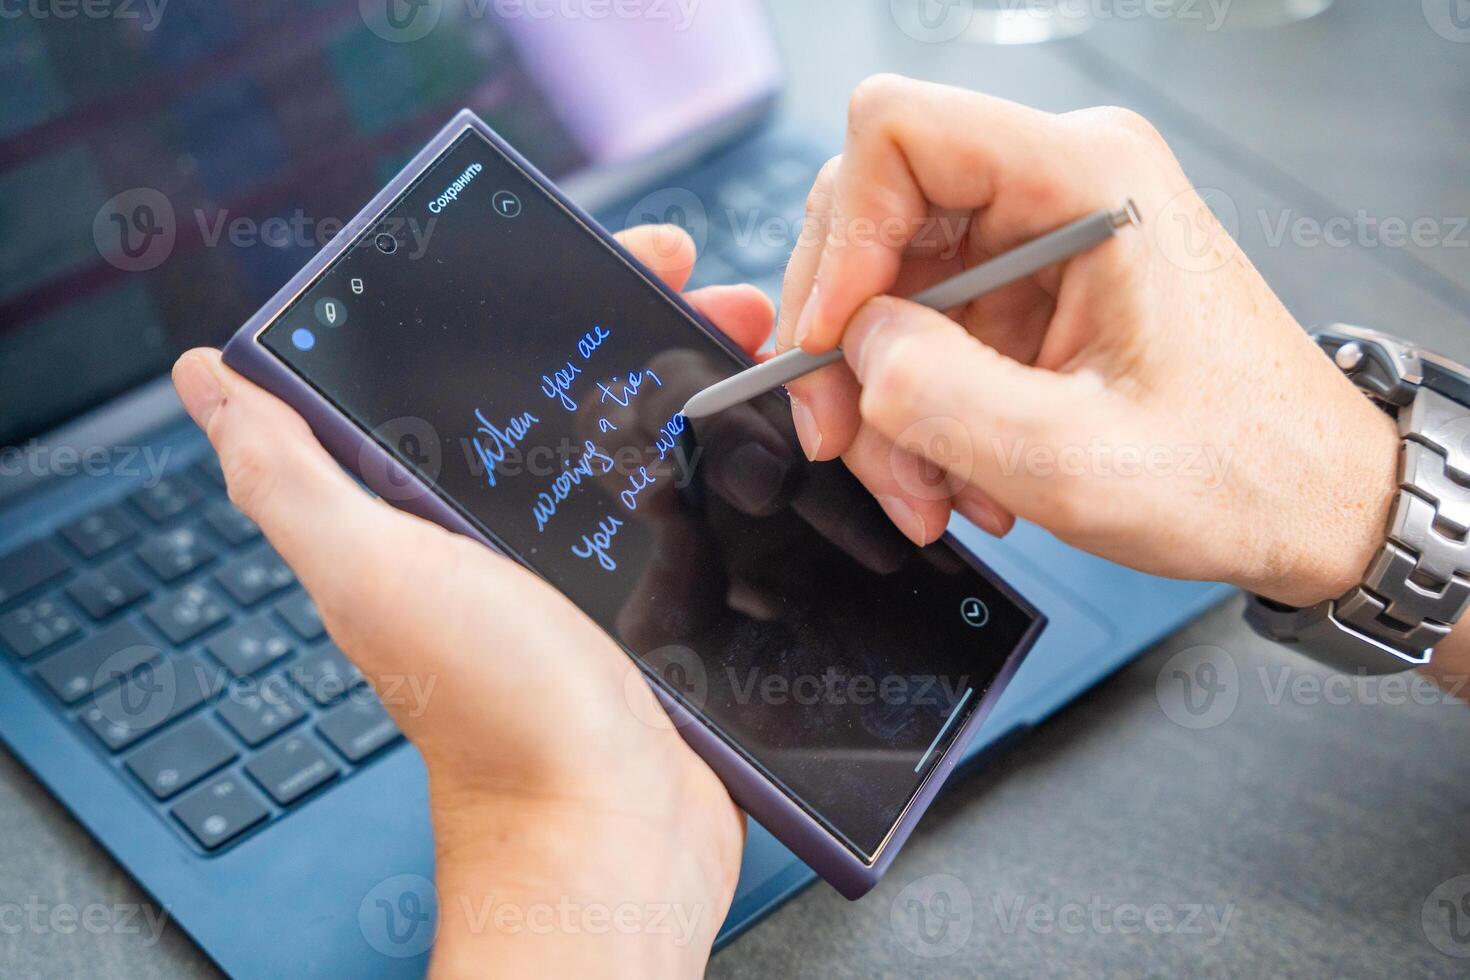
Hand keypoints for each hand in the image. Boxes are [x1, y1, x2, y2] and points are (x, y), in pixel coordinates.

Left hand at [171, 226, 766, 977]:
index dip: (558, 296)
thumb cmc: (489, 708)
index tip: (623, 253)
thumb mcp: (373, 571)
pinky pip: (708, 515)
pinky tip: (787, 438)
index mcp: (447, 511)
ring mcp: (604, 569)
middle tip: (725, 289)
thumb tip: (207, 377)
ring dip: (713, 385)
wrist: (607, 833)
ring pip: (664, 445)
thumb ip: (290, 478)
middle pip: (595, 392)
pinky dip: (742, 469)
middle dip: (660, 323)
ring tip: (771, 349)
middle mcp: (521, 533)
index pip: (497, 366)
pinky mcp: (672, 609)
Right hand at [779, 74, 1398, 607]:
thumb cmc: (1239, 469)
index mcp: (1088, 178)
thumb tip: (847, 350)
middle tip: (846, 439)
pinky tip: (958, 470)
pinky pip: (925, 330)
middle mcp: (1059, 183)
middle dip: (845, 343)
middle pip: (874, 216)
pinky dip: (917, 409)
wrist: (1309, 500)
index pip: (898, 131)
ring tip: (930, 487)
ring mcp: (1039, 234)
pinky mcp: (1028, 286)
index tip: (827, 341)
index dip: (840, 236)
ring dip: (883, 397)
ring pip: (887, 288)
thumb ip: (937, 397)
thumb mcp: (1072, 459)